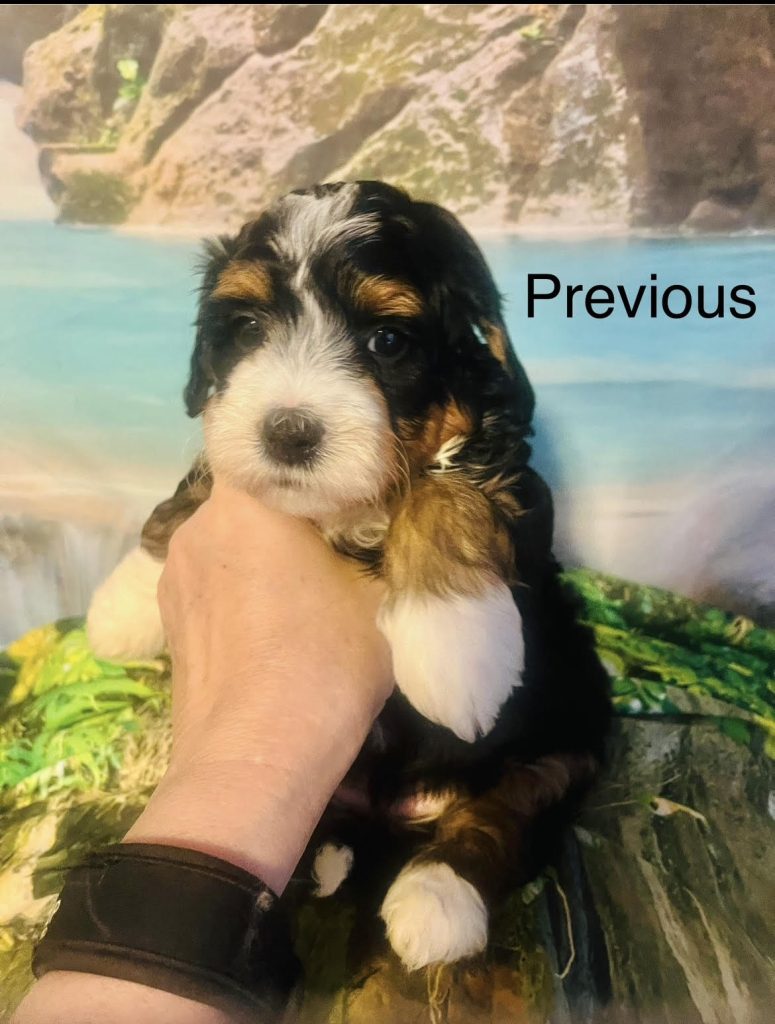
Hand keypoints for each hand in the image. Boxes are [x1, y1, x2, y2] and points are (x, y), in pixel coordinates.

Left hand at [125, 481, 392, 891]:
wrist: (254, 765)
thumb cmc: (326, 666)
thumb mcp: (382, 599)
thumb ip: (381, 547)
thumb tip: (390, 529)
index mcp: (246, 504)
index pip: (262, 442)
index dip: (303, 456)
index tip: (339, 478)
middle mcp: (196, 526)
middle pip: (246, 494)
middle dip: (288, 508)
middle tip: (336, 534)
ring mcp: (173, 575)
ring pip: (226, 540)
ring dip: (261, 550)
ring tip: (305, 586)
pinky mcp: (168, 619)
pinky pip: (211, 580)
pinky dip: (239, 586)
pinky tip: (269, 624)